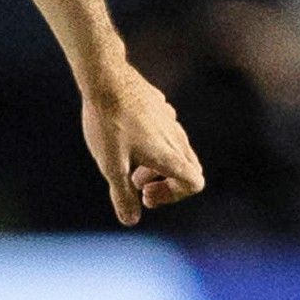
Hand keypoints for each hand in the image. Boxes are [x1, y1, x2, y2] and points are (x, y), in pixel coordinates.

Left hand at [82, 65, 204, 225]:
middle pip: (189, 169)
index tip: (144, 193)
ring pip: (176, 149)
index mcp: (169, 154)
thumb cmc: (108, 123)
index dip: (172, 196)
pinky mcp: (159, 106)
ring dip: (156, 164)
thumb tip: (131, 220)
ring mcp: (169, 119)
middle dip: (165, 183)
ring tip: (127, 162)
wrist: (105, 78)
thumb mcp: (111, 166)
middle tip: (136, 183)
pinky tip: (126, 136)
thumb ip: (122, 196)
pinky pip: (165, 130)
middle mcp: (176, 137)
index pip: (194, 183)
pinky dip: (151, 143)